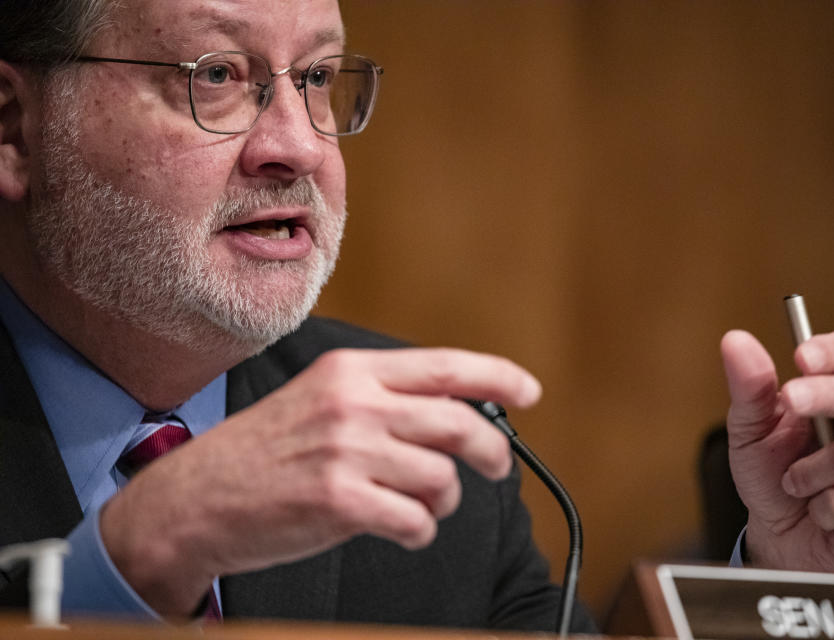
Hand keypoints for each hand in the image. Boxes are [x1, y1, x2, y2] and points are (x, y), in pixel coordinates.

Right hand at [100, 347, 540, 615]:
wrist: (194, 499)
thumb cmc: (261, 451)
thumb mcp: (318, 399)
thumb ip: (380, 399)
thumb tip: (453, 413)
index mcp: (350, 371)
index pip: (445, 367)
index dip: (498, 377)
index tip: (528, 391)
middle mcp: (353, 404)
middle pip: (457, 422)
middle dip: (492, 450)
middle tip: (496, 468)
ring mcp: (348, 452)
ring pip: (441, 478)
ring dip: (443, 500)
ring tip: (422, 505)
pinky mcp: (340, 501)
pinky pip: (416, 520)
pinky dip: (419, 530)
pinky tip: (401, 527)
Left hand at [721, 329, 833, 572]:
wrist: (783, 534)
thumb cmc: (773, 473)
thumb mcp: (750, 429)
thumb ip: (749, 387)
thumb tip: (735, 341)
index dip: (833, 351)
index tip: (801, 356)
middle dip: (827, 396)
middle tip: (791, 401)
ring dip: (810, 472)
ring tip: (795, 482)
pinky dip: (828, 507)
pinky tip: (821, 509)